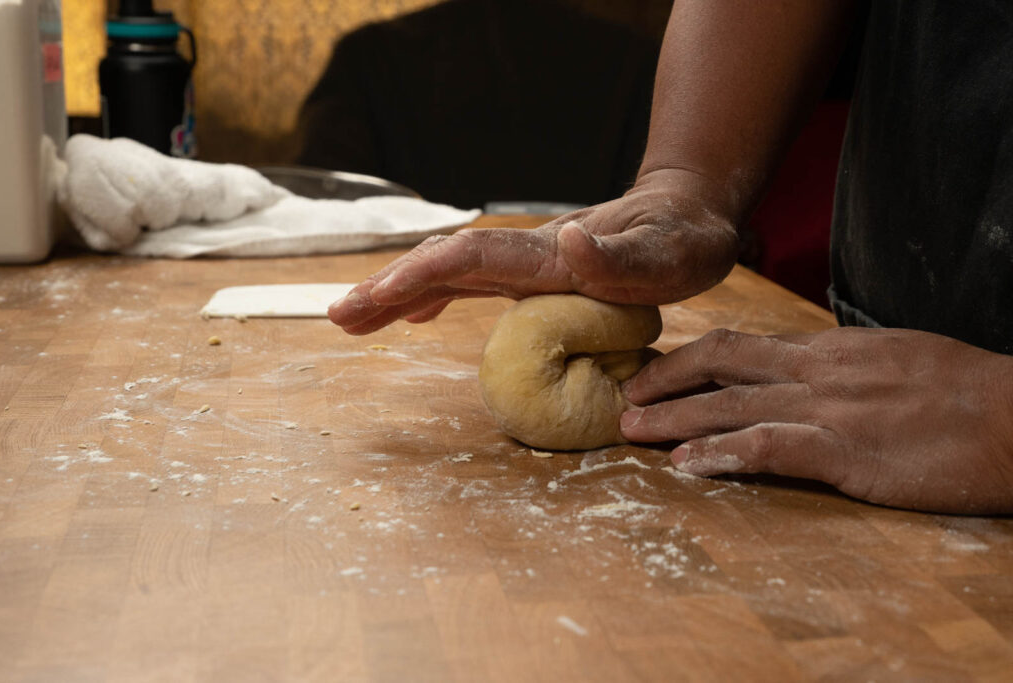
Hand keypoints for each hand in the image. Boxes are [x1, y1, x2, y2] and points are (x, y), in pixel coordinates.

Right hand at [327, 169, 738, 333]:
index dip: (424, 276)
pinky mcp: (532, 274)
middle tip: (337, 315)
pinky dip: (433, 299)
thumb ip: (621, 256)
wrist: (687, 212)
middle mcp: (527, 254)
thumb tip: (566, 242)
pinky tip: (413, 319)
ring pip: (448, 276)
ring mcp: (525, 263)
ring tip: (350, 319)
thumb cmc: (683, 239)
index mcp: (549, 256)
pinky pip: (470, 285)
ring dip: (398, 295)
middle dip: (389, 288)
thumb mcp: (669, 254)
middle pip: (443, 265)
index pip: (472, 258)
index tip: (381, 298)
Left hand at [620, 326, 1012, 513]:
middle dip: (666, 379)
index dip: (690, 358)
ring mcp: (830, 408)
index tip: (658, 372)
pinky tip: (690, 466)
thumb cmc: (961, 393)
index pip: (742, 344)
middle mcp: (819, 369)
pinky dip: (722, 454)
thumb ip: (837, 367)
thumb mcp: (891, 359)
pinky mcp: (847, 450)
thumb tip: (797, 373)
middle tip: (626, 397)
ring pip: (731, 404)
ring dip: (675, 418)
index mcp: (829, 349)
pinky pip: (770, 447)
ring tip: (633, 430)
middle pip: (721, 362)